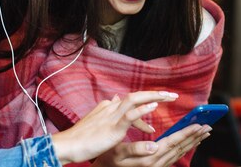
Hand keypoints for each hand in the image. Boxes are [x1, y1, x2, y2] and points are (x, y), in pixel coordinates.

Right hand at [51, 91, 178, 163]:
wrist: (68, 145)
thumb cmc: (82, 137)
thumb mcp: (97, 121)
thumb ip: (108, 110)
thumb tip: (115, 97)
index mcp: (108, 106)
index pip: (131, 102)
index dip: (146, 105)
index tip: (157, 110)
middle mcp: (111, 106)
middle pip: (136, 95)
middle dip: (155, 94)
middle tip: (172, 95)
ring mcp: (112, 115)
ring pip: (135, 99)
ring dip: (154, 96)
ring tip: (169, 96)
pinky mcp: (113, 127)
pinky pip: (130, 115)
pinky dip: (143, 109)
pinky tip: (154, 106)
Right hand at [92, 123, 211, 166]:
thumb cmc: (108, 159)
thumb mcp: (117, 153)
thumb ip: (136, 149)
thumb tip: (154, 145)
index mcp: (149, 157)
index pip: (173, 142)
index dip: (187, 132)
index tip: (200, 124)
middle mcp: (156, 163)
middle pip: (180, 147)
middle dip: (195, 136)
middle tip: (208, 126)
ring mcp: (158, 166)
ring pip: (180, 153)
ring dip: (192, 142)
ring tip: (203, 133)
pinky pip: (175, 157)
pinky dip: (184, 148)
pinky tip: (188, 143)